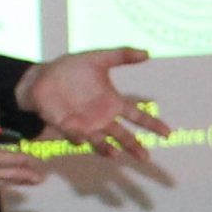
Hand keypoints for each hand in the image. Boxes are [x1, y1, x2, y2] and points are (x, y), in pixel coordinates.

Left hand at [17, 46, 170, 159]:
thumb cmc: (71, 69)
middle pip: (123, 135)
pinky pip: (75, 135)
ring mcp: (85, 125)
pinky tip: (83, 139)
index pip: (137, 115)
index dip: (152, 124)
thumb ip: (122, 55)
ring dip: (106, 149)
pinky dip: (79, 137)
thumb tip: (148, 53)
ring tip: (114, 155)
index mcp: (113, 103)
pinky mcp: (67, 126)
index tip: (168, 133)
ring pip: (101, 141)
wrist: (42, 76)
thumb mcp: (98, 58)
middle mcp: (102, 118)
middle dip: (134, 146)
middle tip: (145, 157)